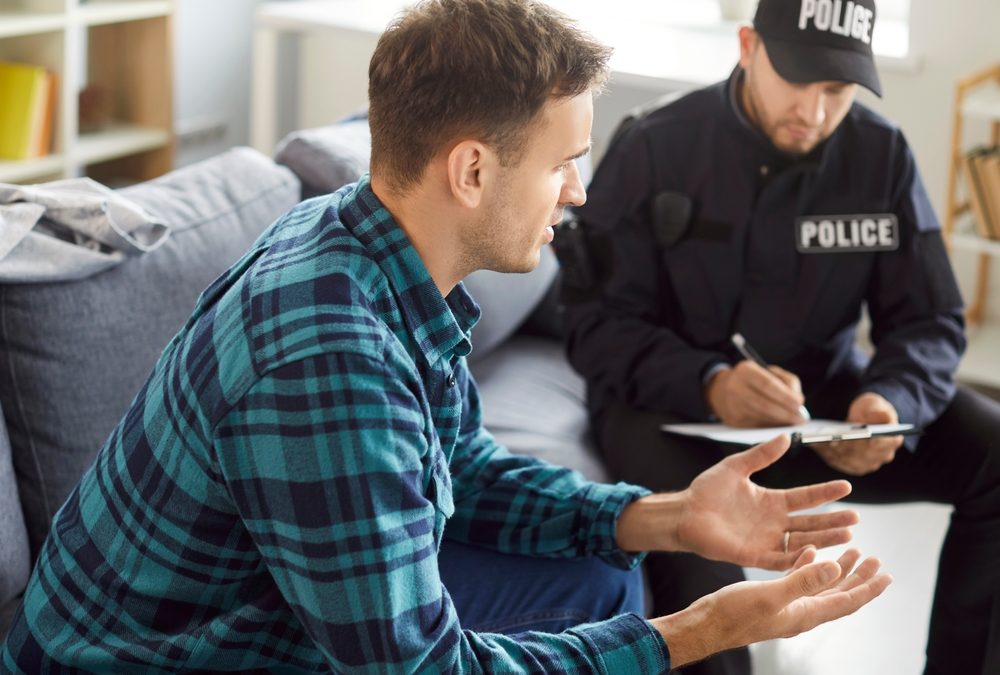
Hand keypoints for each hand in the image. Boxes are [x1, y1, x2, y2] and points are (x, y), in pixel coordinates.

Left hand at [616, 435, 857, 568]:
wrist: (684, 513)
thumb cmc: (707, 491)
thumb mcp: (736, 467)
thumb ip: (761, 455)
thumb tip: (786, 436)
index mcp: (772, 501)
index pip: (806, 498)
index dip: (825, 493)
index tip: (847, 487)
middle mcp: (774, 523)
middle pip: (811, 523)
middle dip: (833, 521)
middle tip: (856, 518)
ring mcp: (765, 541)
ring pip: (802, 542)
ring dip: (823, 540)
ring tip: (847, 535)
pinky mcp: (753, 556)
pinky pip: (780, 560)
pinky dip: (798, 558)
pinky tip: (815, 553)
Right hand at [652, 548, 892, 667]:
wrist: (707, 625)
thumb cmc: (735, 614)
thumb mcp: (771, 595)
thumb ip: (802, 581)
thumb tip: (836, 568)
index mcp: (805, 614)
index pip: (846, 601)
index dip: (868, 588)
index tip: (886, 574)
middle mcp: (801, 612)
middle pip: (839, 594)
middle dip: (858, 577)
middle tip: (874, 559)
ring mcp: (787, 607)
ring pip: (821, 587)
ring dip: (838, 571)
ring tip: (851, 553)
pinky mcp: (772, 599)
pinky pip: (799, 582)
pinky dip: (808, 566)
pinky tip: (808, 553)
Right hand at [705, 361, 806, 426]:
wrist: (721, 390)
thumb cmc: (753, 380)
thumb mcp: (768, 371)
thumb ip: (787, 382)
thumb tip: (798, 402)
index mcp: (745, 371)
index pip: (767, 384)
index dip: (785, 396)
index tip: (800, 403)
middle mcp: (735, 388)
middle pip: (764, 404)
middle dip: (786, 413)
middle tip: (800, 418)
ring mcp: (732, 406)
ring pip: (761, 417)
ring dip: (780, 421)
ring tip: (793, 422)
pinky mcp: (733, 420)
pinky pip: (756, 426)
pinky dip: (771, 427)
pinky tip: (779, 425)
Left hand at [812, 393, 903, 475]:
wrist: (859, 418)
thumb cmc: (869, 410)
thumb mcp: (874, 404)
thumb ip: (878, 409)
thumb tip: (879, 414)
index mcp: (891, 439)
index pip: (886, 443)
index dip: (876, 442)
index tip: (865, 438)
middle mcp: (880, 456)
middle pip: (864, 454)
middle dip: (848, 447)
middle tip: (834, 440)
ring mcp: (864, 463)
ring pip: (848, 460)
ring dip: (834, 451)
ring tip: (820, 441)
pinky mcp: (848, 465)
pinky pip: (836, 461)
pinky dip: (825, 453)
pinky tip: (814, 443)